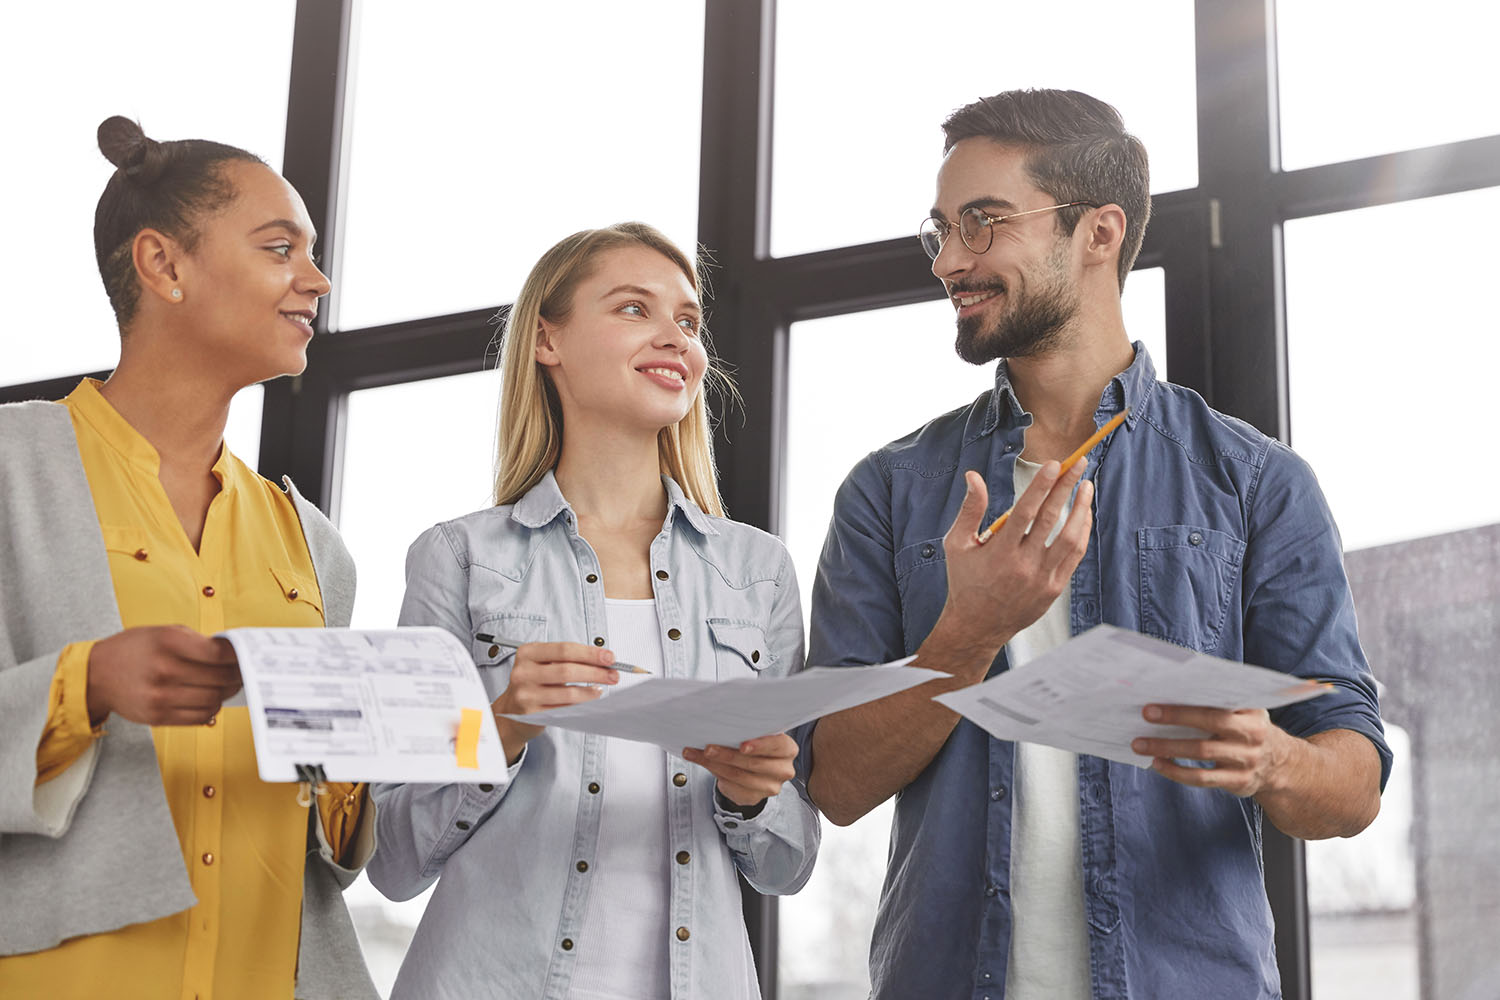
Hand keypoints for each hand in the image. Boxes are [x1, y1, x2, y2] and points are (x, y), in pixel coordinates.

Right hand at [86, 624, 240, 726]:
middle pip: (220, 679)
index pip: (219, 654)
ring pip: (213, 700)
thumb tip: (232, 653)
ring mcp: (160, 696)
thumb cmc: (134, 650)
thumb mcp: (163, 632)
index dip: (239, 656)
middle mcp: (164, 669)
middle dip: (237, 675)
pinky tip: (209, 698)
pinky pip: (199, 717)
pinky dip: (211, 708)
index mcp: (168, 642)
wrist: (96, 675)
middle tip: (243, 672)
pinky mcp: (157, 716)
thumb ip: (197, 641)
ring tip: (228, 685)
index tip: (247, 655)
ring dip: (226, 693)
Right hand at [490, 641, 619, 763]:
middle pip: (568, 670)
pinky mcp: (532, 713)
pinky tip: (590, 698)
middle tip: (613, 674)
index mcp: (527, 653)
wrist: (510, 711)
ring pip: (568, 692)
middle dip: (596, 672)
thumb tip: (603, 660)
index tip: (609, 657)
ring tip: (602, 687)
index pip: (564, 650)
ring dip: (591, 690)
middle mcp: (523, 672)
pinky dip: (582, 703)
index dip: (590, 653)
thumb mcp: (542, 664)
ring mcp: (526, 694)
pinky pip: (564, 708)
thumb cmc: (533, 683)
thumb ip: (568, 659)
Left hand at [683, 732, 797, 808]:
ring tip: (698, 754)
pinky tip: (701, 762)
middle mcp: (783, 770)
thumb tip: (722, 722)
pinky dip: (713, 773)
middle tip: (708, 748)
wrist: (754, 770)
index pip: (777, 746)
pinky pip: (731, 786)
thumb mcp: (757, 735)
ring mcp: (770, 787)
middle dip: (728, 755)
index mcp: (787, 749)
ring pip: (739, 776)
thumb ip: (748, 731)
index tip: (742, 745)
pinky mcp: (754, 797)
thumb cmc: (756, 745)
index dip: (760, 745)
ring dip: (714, 764)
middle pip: (754, 763)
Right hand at [935, 463, 1093, 655]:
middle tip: (1078, 464)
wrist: (977, 626)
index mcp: (999, 552)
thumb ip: (970, 509)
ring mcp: (1042, 579)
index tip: (1053, 464)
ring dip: (1082, 509)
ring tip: (1086, 487)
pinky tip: (1083, 516)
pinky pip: (1074, 556)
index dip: (1041, 485)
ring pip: (1070, 538)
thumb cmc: (965, 582)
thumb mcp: (957, 544)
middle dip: (1066, 487)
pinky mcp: (1054, 589)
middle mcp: (1023, 566)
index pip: (1025, 511)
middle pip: (1051, 519)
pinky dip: (1081, 533)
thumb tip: (974, 477)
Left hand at [1130, 704, 1293, 796]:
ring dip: (1167, 747)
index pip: (1220, 700)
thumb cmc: (1250, 731)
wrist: (1282, 766)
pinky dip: (1176, 772)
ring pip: (1202, 752)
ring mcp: (1246, 760)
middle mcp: (1252, 734)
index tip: (1162, 694)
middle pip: (1211, 723)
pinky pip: (1202, 778)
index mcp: (1252, 711)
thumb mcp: (1246, 712)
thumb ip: (1220, 702)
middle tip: (1145, 714)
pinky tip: (1158, 764)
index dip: (1191, 697)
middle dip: (1176, 717)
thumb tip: (1172, 690)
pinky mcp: (1238, 782)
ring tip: (1141, 744)